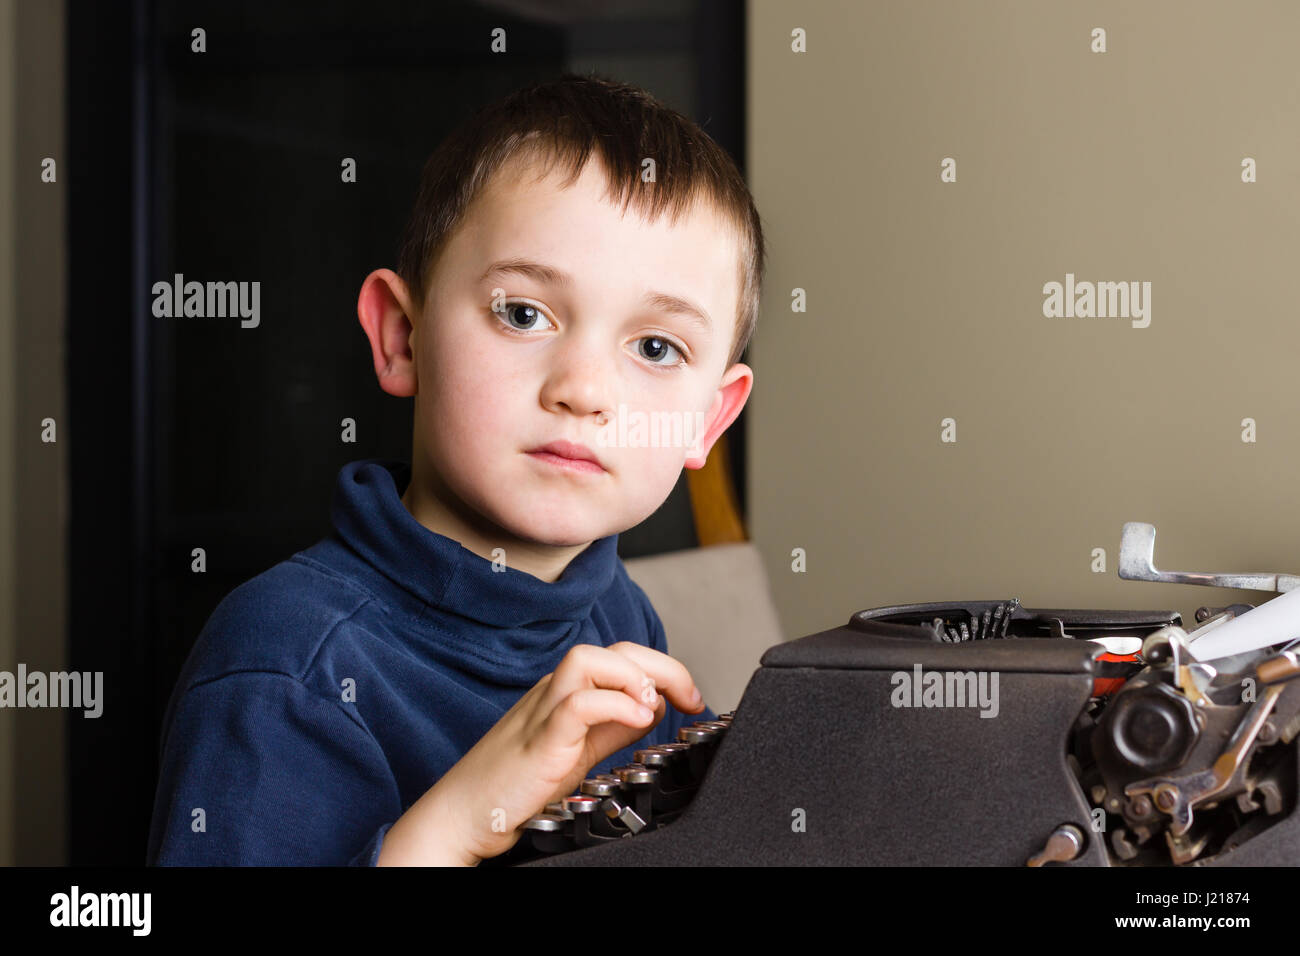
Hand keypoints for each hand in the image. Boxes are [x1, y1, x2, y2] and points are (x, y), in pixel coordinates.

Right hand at [433, 641, 704, 863]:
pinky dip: (614, 705)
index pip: (623, 657)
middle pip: (615, 649)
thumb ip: (614, 728)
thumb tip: (651, 709)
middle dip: (663, 666)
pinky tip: (638, 722)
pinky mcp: (538, 739)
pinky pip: (577, 704)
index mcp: (567, 692)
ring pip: (589, 658)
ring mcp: (543, 711)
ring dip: (632, 675)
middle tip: (690, 698)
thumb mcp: (578, 751)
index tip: (692, 698)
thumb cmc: (512, 785)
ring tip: (652, 706)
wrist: (460, 816)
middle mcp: (555, 691)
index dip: (666, 670)